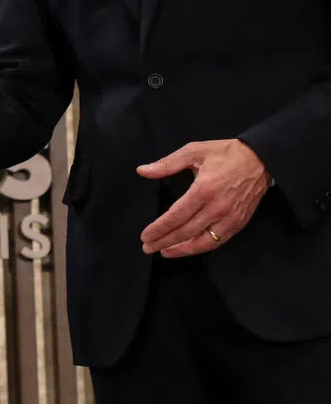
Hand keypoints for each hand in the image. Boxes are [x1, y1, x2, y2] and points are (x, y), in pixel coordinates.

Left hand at [138, 139, 271, 256]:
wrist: (261, 159)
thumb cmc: (225, 153)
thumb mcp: (193, 151)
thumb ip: (166, 164)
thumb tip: (141, 171)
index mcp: (203, 190)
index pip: (176, 216)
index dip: (159, 228)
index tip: (145, 236)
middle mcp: (217, 208)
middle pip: (186, 232)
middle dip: (164, 242)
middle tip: (148, 248)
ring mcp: (230, 218)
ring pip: (203, 241)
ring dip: (182, 250)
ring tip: (165, 252)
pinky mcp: (239, 222)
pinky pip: (218, 240)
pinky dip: (202, 247)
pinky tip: (189, 248)